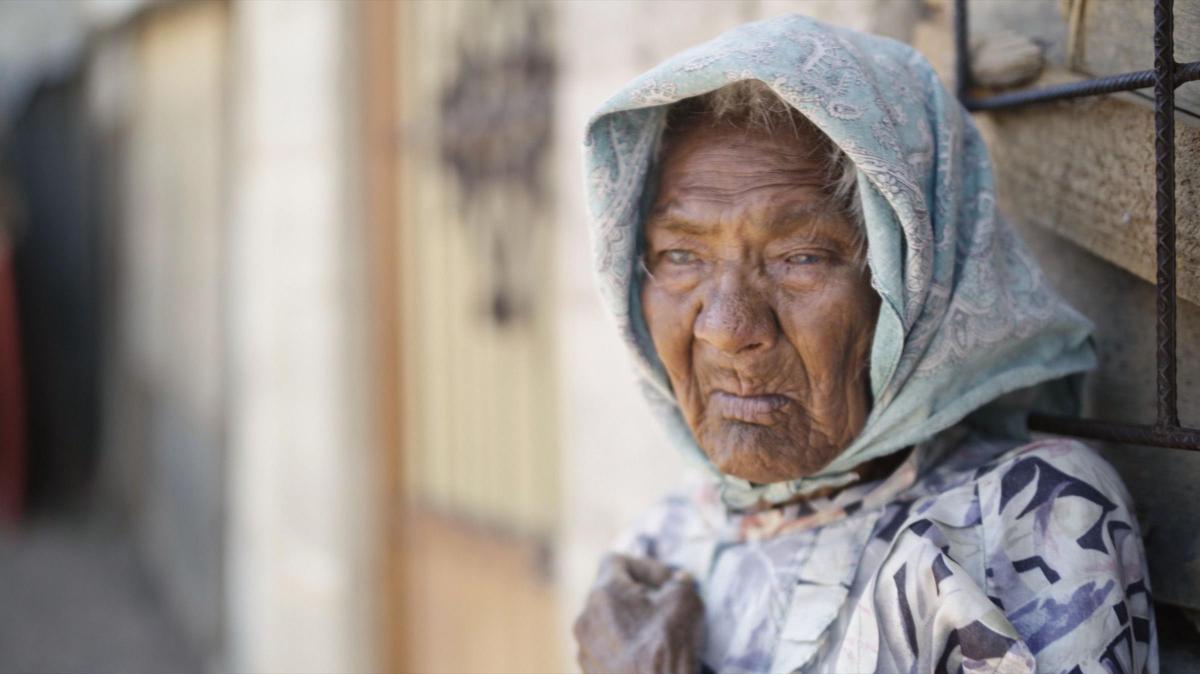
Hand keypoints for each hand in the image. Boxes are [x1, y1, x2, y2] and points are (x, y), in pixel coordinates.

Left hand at [573, 553, 704, 673]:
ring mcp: (583, 647)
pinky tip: (646, 658)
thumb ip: (680, 582)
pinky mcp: (588, 671)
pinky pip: (605, 647)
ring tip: (657, 635)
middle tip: (665, 608)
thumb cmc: (668, 646)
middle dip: (639, 595)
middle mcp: (585, 616)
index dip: (645, 566)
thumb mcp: (685, 601)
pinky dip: (623, 646)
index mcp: (603, 592)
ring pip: (606, 621)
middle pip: (611, 591)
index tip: (667, 585)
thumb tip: (678, 581)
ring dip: (630, 621)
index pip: (616, 560)